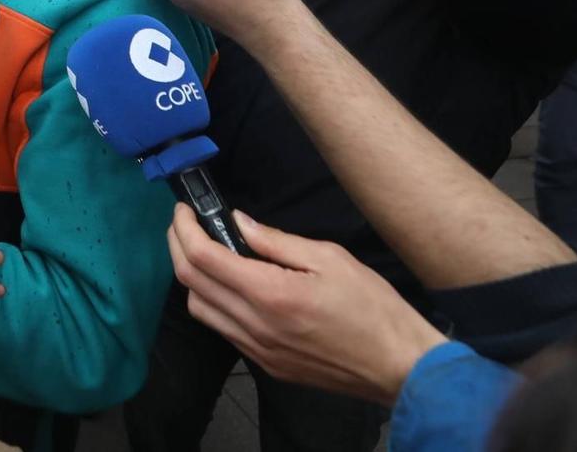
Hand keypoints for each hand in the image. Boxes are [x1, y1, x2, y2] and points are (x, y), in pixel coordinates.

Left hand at [168, 205, 444, 404]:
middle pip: (190, 282)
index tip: (183, 211)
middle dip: (177, 246)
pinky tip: (227, 285)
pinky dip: (212, 302)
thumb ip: (276, 240)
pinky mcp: (266, 365)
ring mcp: (257, 350)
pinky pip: (222, 330)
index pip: (202, 257)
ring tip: (203, 252)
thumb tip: (238, 222)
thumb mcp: (329, 258)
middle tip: (184, 225)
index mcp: (269, 294)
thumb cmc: (371, 308)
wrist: (398, 366)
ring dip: (191, 278)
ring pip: (199, 309)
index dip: (184, 229)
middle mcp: (254, 325)